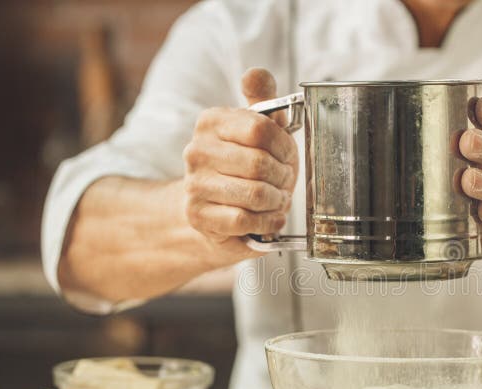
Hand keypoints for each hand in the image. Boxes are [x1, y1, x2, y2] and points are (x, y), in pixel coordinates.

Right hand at [182, 68, 298, 256]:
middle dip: (283, 177)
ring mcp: (194, 184)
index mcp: (211, 122)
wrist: (215, 205)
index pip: (260, 129)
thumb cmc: (245, 164)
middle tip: (284, 182)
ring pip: (255, 194)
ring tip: (276, 199)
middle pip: (259, 164)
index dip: (284, 147)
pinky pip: (244, 220)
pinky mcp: (198, 216)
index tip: (287, 156)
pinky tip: (269, 217)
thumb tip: (255, 74)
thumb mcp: (259, 129)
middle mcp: (196, 151)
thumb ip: (263, 100)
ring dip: (276, 201)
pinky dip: (267, 221)